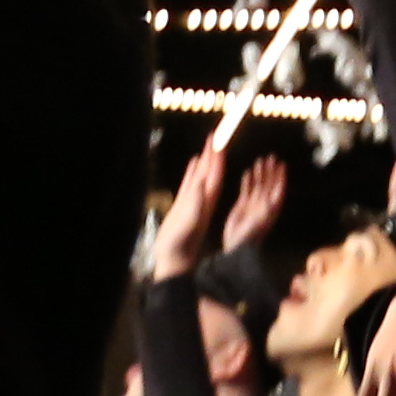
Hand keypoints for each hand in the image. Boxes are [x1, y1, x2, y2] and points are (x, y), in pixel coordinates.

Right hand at [149, 140, 234, 278]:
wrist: (173, 260)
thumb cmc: (181, 245)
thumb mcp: (190, 223)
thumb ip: (196, 204)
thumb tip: (202, 183)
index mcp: (207, 202)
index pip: (216, 176)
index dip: (219, 159)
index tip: (222, 141)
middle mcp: (203, 199)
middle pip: (211, 172)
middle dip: (215, 154)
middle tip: (217, 134)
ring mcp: (195, 201)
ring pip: (203, 175)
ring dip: (206, 159)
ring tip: (208, 143)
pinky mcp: (184, 205)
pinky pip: (191, 182)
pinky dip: (194, 171)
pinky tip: (194, 162)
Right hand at [222, 153, 287, 258]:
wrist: (236, 246)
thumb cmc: (250, 235)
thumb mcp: (261, 221)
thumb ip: (266, 207)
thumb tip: (273, 194)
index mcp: (271, 208)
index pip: (278, 188)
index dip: (281, 177)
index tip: (282, 164)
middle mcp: (264, 204)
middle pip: (269, 183)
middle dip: (271, 170)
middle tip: (271, 157)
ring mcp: (253, 204)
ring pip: (258, 185)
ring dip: (260, 173)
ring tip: (260, 160)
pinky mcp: (242, 206)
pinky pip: (246, 190)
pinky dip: (247, 181)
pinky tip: (247, 172)